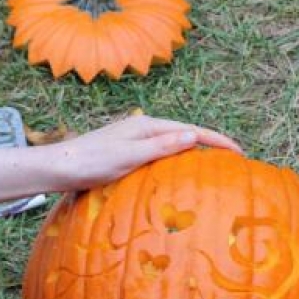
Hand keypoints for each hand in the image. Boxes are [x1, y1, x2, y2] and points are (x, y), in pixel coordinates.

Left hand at [45, 115, 241, 191]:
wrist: (59, 168)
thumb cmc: (91, 163)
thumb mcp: (129, 156)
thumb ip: (161, 147)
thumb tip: (193, 136)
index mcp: (147, 126)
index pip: (192, 131)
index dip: (217, 140)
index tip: (239, 151)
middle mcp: (143, 128)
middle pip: (185, 134)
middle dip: (210, 144)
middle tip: (234, 160)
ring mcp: (134, 139)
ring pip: (173, 144)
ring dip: (194, 152)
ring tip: (214, 166)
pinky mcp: (127, 151)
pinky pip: (161, 153)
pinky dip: (176, 159)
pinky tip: (177, 172)